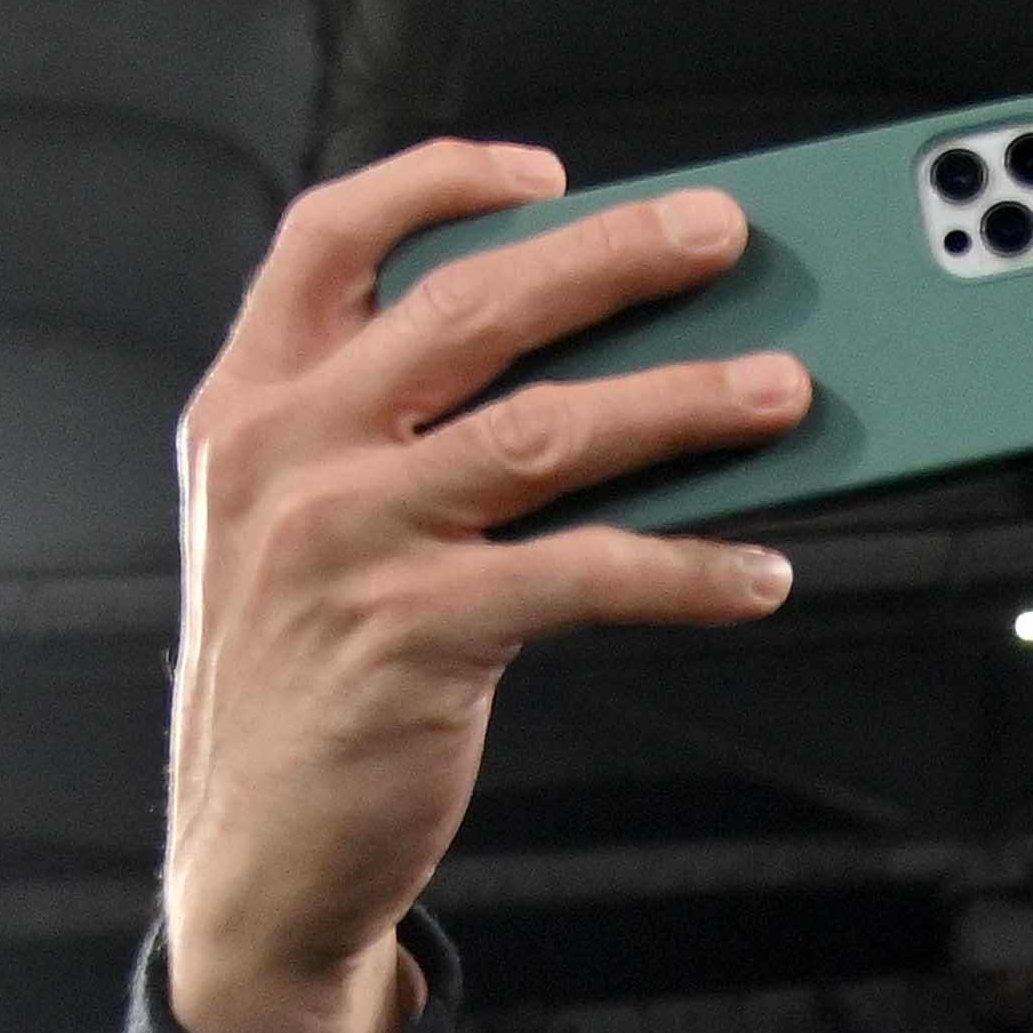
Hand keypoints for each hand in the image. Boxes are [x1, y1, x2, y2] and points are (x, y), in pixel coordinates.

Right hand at [162, 143, 816, 1032]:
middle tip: (721, 231)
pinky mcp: (416, 638)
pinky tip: (756, 573)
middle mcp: (285, 454)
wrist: (257, 858)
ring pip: (547, 431)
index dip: (441, 183)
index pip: (330, 237)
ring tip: (784, 390)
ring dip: (683, 401)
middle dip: (612, 256)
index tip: (546, 174)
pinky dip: (687, 571)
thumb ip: (399, 438)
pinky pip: (585, 575)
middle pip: (472, 306)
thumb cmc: (309, 678)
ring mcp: (346, 542)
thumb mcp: (306, 531)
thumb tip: (608, 374)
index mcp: (248, 405)